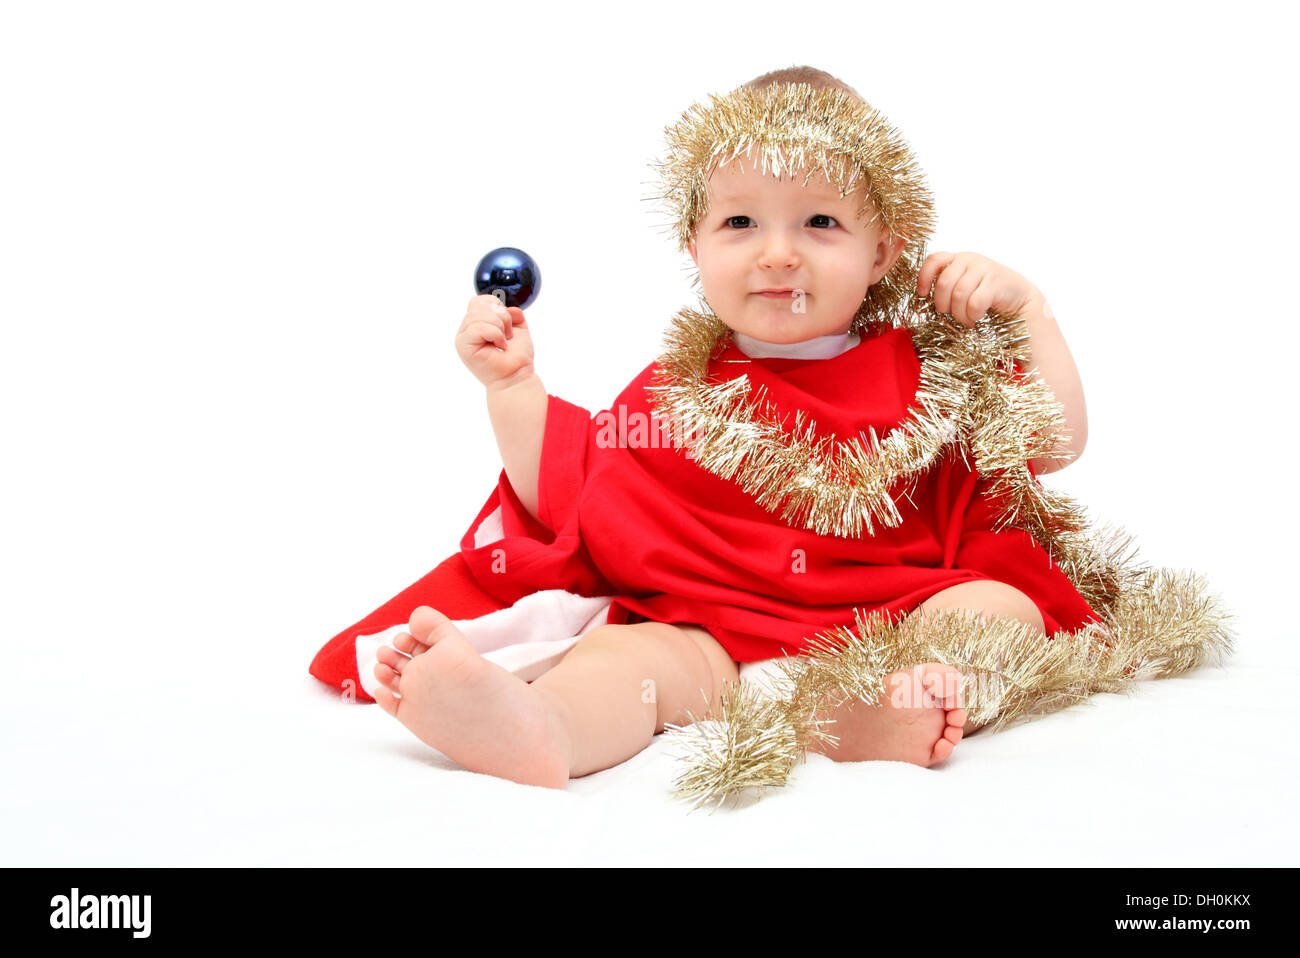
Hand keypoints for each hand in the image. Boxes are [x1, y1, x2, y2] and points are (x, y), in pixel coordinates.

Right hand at [455, 294, 535, 388]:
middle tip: (507, 336)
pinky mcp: (463, 346)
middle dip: (502, 318)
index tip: (507, 326)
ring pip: (479, 315)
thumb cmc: (517, 357)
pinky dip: (496, 334)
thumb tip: (509, 308)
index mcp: (475, 324)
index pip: (479, 301)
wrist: (518, 376)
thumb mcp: (518, 329)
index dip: (497, 307)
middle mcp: (466, 330)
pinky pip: (479, 327)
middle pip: (479, 305)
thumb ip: (513, 314)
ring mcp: (462, 338)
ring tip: (503, 342)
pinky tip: (500, 346)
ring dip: (500, 327)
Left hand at [916, 251, 1039, 326]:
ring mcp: (984, 268)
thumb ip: (945, 288)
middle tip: (950, 314)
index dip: (924, 277)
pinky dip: (972, 315)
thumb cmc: (985, 295)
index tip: (922, 294)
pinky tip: (976, 318)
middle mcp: (969, 259)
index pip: (934, 260)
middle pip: (944, 283)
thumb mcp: (962, 287)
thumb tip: (921, 302)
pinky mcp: (996, 282)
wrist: (1018, 297)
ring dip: (959, 313)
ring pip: (959, 294)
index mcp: (957, 259)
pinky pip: (975, 303)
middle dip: (943, 304)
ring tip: (965, 320)